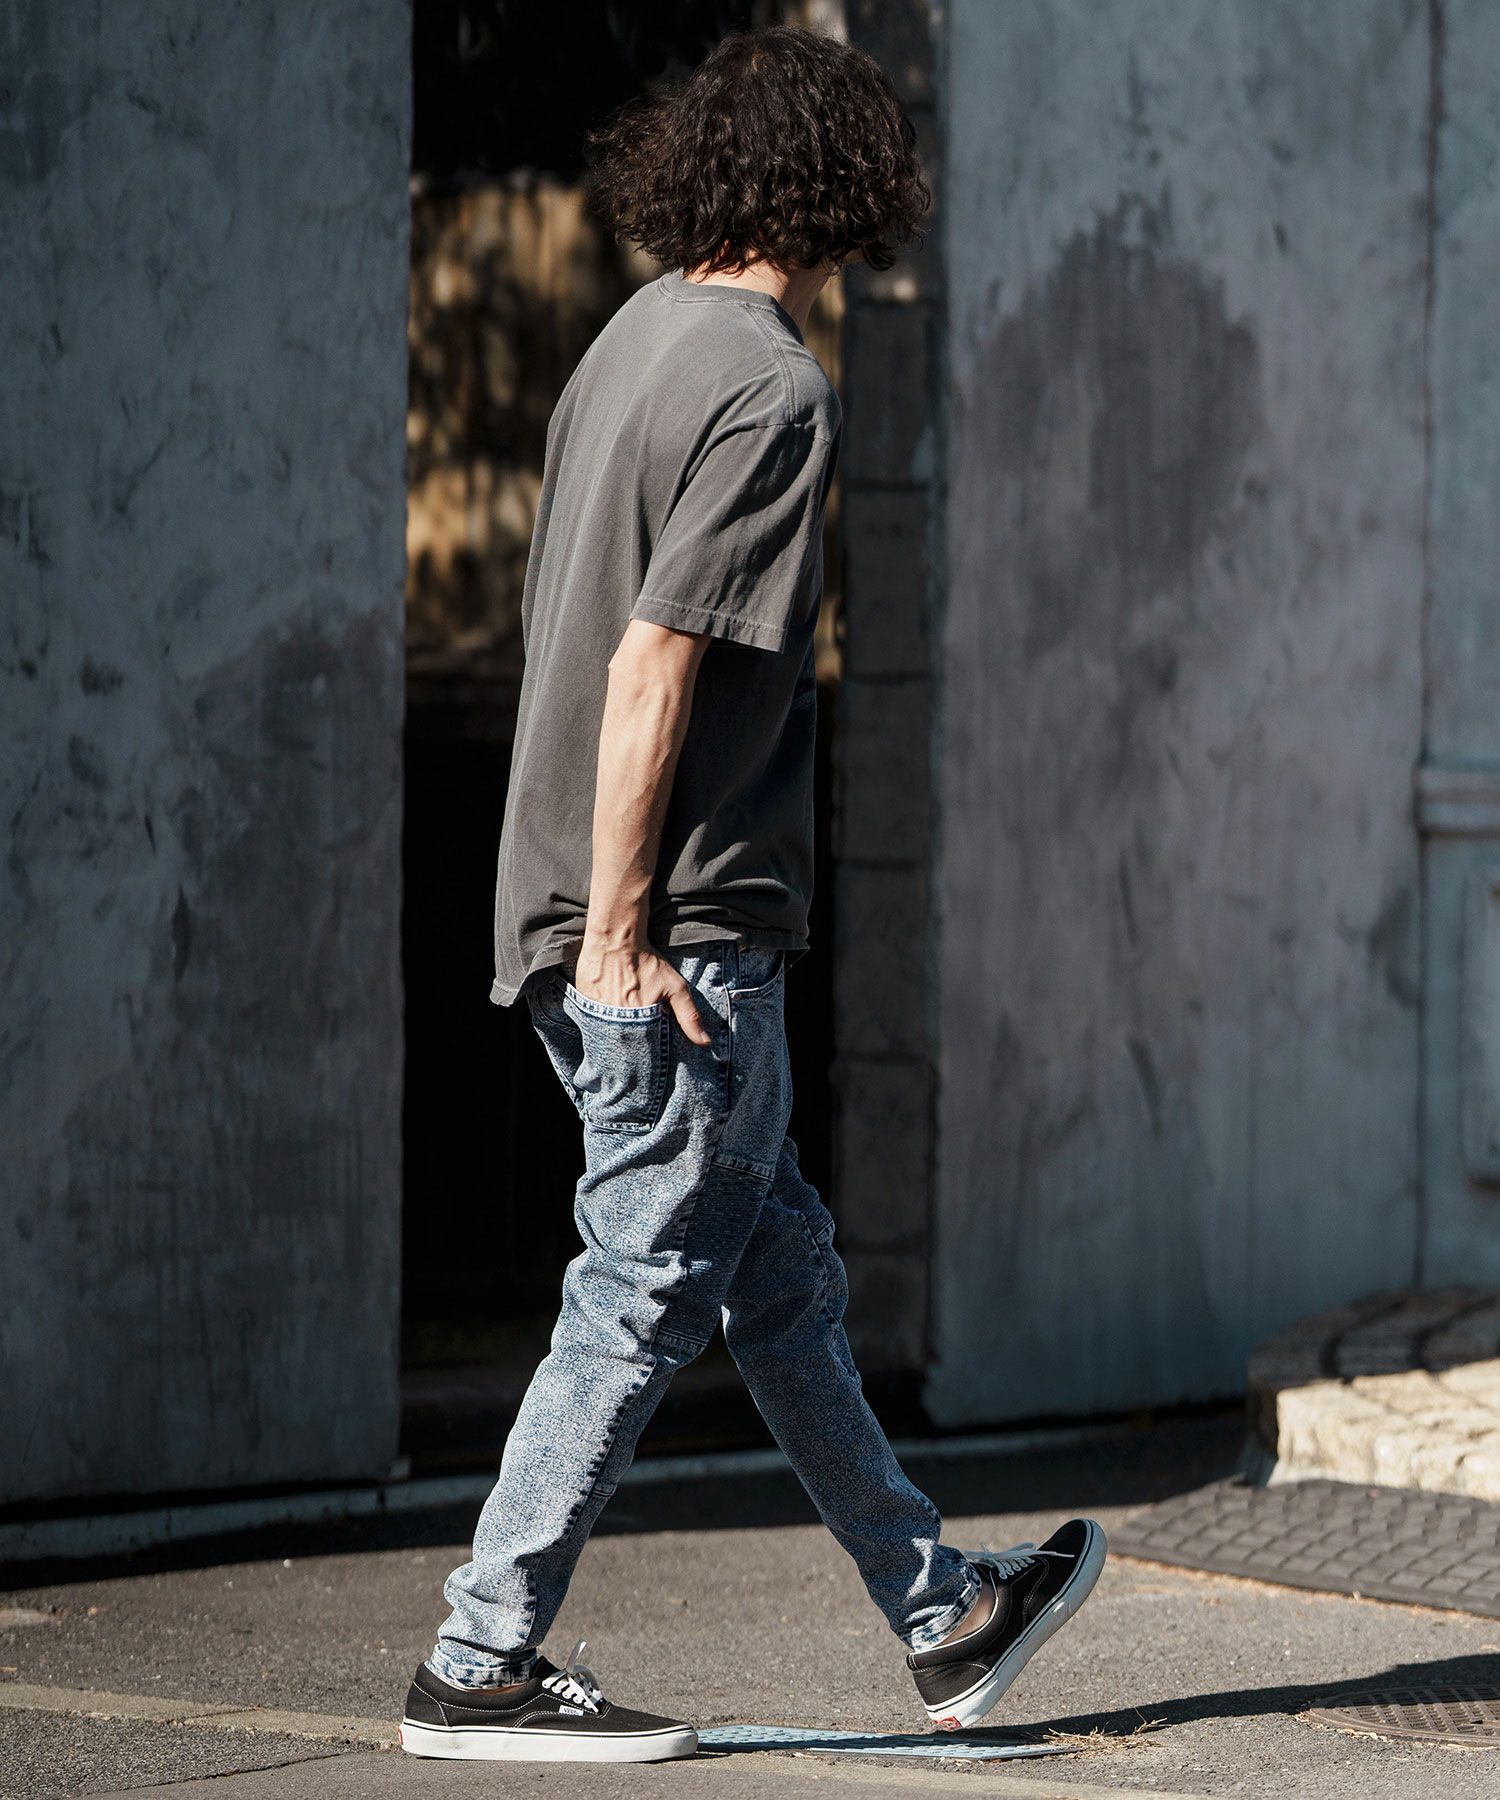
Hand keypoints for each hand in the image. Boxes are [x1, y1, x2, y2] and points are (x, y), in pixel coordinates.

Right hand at [573, 936, 711, 1046]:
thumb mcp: (675, 987)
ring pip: (607, 1037)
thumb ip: (690, 1016)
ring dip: (614, 1039)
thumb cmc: (647, 962)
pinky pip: (592, 1024)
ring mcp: (596, 1014)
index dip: (646, 1057)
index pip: (642, 1053)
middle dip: (630, 1051)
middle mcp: (615, 1021)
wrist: (615, 940)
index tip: (649, 1061)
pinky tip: (607, 1020)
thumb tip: (705, 1043)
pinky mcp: (584, 1006)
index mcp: (638, 1021)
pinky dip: (600, 1026)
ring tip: (621, 1030)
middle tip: (635, 1046)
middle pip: (623, 1046)